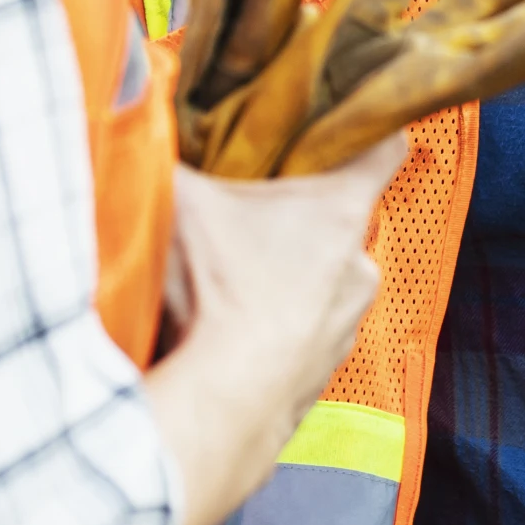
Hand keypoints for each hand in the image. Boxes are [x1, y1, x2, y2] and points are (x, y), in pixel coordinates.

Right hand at [145, 134, 406, 524]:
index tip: (356, 119)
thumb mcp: (181, 203)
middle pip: (343, 221)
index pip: (385, 148)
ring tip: (236, 282)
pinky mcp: (323, 375)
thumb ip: (166, 156)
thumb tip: (139, 123)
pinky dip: (280, 330)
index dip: (372, 127)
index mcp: (341, 211)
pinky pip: (306, 336)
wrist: (222, 405)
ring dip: (291, 279)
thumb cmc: (215, 292)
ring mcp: (347, 326)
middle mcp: (360, 266)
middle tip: (253, 214)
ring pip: (325, 284)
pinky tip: (236, 333)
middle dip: (302, 216)